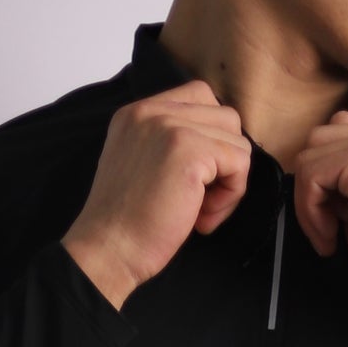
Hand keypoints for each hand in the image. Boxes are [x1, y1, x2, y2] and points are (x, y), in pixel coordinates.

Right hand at [62, 82, 250, 308]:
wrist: (107, 250)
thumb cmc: (127, 223)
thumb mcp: (141, 164)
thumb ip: (169, 143)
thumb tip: (221, 145)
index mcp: (137, 112)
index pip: (199, 96)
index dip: (212, 138)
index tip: (195, 178)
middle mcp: (151, 111)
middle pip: (225, 117)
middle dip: (225, 160)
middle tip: (202, 199)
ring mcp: (170, 127)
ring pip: (237, 140)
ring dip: (230, 181)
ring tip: (201, 211)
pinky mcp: (189, 150)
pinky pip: (240, 162)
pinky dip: (231, 195)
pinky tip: (202, 218)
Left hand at [292, 113, 347, 293]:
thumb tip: (315, 182)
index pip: (340, 135)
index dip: (327, 176)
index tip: (334, 218)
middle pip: (321, 139)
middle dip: (313, 185)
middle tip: (328, 227)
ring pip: (310, 155)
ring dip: (309, 199)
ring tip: (330, 234)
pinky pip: (311, 175)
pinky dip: (309, 211)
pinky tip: (330, 237)